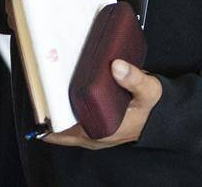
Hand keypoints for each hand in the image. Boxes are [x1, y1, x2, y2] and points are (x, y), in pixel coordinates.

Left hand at [42, 59, 161, 149]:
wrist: (163, 116)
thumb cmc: (153, 107)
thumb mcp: (148, 91)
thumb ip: (133, 79)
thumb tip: (116, 66)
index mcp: (100, 132)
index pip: (63, 131)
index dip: (48, 116)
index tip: (38, 99)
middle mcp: (93, 135)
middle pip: (58, 128)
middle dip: (47, 111)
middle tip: (38, 87)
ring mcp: (93, 131)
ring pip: (65, 124)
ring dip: (55, 109)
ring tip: (46, 85)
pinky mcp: (96, 123)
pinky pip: (74, 119)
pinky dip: (66, 108)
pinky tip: (63, 90)